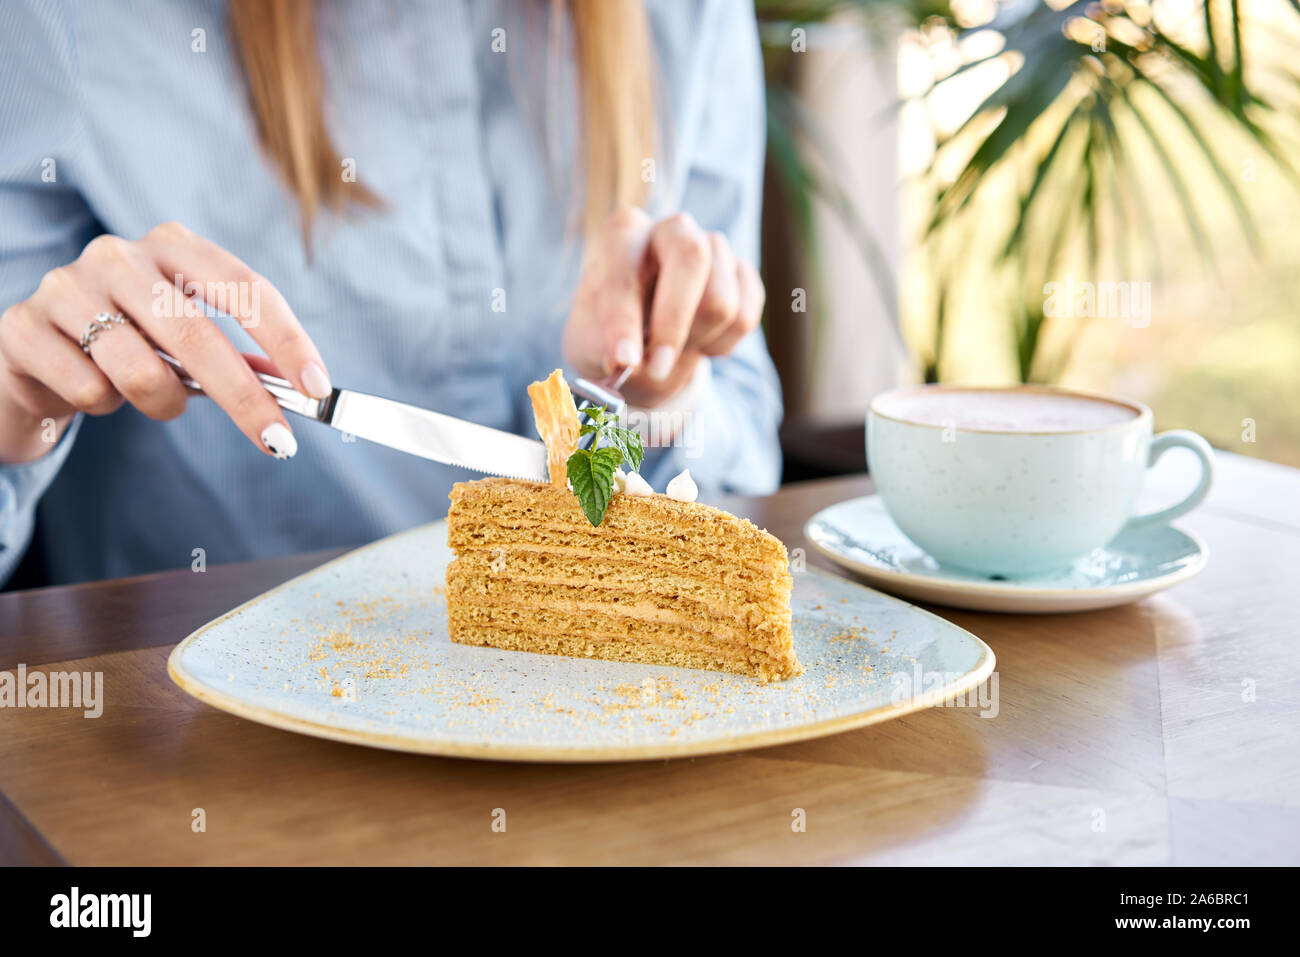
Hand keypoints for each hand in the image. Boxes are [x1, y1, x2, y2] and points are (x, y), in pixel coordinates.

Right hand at [0, 222, 328, 463]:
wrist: (34, 352)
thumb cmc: (130, 342)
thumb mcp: (188, 339)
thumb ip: (242, 356)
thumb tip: (306, 388)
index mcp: (174, 246)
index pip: (244, 288)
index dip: (287, 340)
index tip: (318, 388)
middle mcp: (119, 255)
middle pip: (197, 334)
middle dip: (245, 398)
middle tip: (279, 443)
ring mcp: (66, 286)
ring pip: (141, 372)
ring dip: (160, 404)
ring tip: (150, 397)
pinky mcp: (23, 325)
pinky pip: (89, 390)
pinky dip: (104, 406)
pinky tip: (89, 386)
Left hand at [562, 208, 764, 407]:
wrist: (643, 340)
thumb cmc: (609, 335)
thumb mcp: (592, 344)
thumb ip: (605, 349)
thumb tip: (628, 364)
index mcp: (622, 236)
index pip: (626, 270)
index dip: (624, 320)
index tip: (624, 361)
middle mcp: (670, 229)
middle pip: (692, 256)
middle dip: (674, 321)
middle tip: (657, 369)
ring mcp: (713, 246)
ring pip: (721, 300)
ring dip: (696, 341)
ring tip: (672, 349)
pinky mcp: (742, 273)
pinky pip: (745, 318)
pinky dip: (721, 346)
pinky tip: (698, 342)